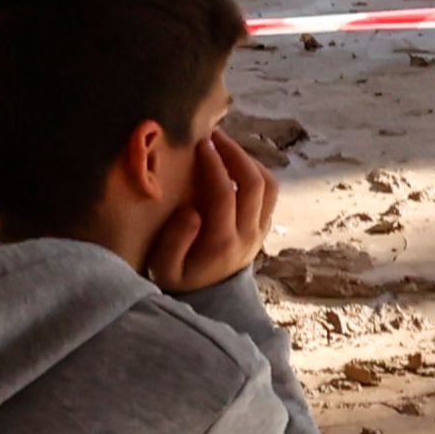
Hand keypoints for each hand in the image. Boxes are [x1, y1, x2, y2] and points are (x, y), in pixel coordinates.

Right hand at [147, 126, 275, 295]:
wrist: (209, 300)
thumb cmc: (180, 278)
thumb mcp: (165, 268)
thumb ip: (175, 241)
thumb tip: (191, 212)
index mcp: (222, 242)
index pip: (225, 194)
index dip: (214, 164)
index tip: (199, 142)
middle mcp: (248, 235)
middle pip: (255, 184)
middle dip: (235, 153)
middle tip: (213, 133)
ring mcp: (260, 231)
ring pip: (269, 186)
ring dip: (249, 159)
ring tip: (224, 144)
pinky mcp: (264, 226)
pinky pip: (269, 193)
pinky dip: (255, 171)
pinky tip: (234, 161)